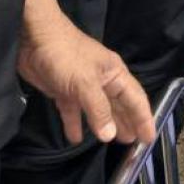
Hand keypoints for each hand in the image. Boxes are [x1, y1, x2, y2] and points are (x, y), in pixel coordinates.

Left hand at [17, 15, 155, 146]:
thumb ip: (99, 110)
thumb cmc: (66, 56)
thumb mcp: (86, 83)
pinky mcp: (63, 91)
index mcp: (114, 74)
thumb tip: (110, 135)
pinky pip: (73, 111)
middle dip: (127, 123)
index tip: (149, 138)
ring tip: (112, 143)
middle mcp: (102, 81)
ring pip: (98, 110)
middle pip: (119, 106)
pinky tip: (75, 138)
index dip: (144, 118)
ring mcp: (82, 86)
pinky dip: (74, 124)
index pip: (136, 99)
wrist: (34, 40)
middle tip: (135, 144)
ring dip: (105, 125)